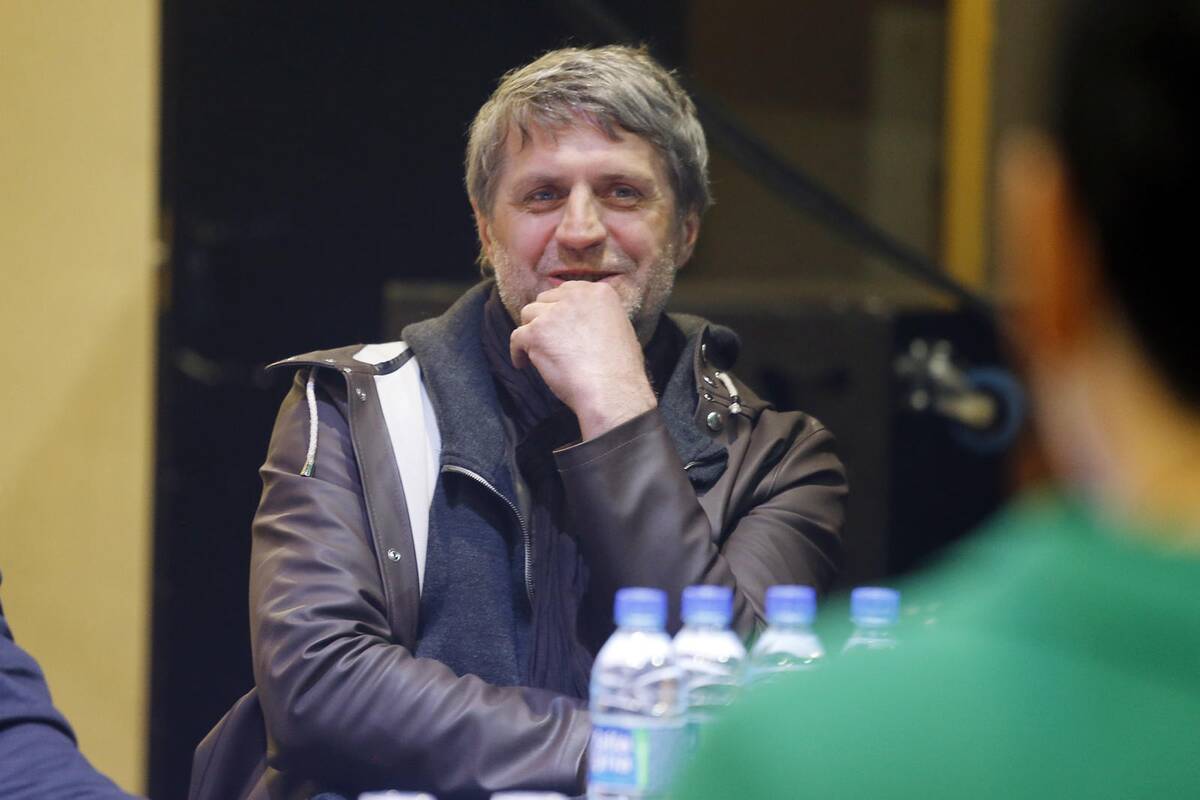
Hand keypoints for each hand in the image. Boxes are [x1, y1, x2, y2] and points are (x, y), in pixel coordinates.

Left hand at [510, 281, 657, 439]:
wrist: (611, 389)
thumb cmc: (620, 369)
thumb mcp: (620, 328)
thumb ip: (598, 316)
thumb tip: (581, 322)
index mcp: (598, 292)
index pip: (567, 291)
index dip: (559, 308)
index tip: (557, 322)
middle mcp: (575, 296)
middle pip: (545, 300)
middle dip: (544, 317)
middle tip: (546, 338)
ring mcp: (553, 314)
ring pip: (528, 315)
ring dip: (531, 332)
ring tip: (536, 351)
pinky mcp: (536, 333)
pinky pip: (516, 337)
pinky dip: (517, 352)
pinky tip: (523, 364)